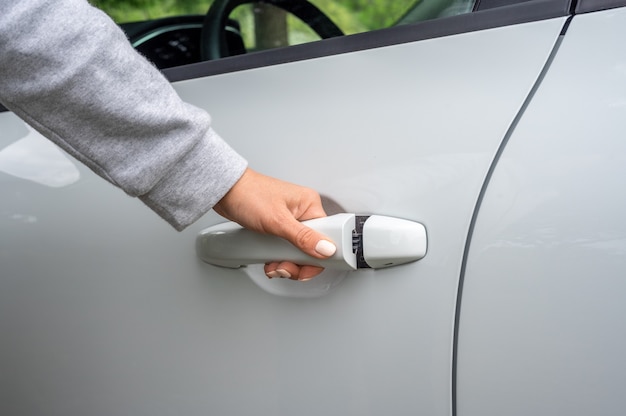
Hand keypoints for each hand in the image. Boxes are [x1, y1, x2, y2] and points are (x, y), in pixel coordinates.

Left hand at [213, 168, 336, 280]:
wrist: (225, 192)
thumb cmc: (248, 195)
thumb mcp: (277, 221)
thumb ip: (302, 237)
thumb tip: (326, 249)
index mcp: (310, 205)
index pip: (328, 236)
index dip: (320, 256)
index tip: (307, 266)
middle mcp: (303, 212)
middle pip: (313, 248)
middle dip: (298, 263)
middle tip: (285, 267)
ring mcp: (291, 221)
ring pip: (299, 252)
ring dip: (287, 264)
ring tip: (274, 265)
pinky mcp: (279, 228)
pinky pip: (286, 249)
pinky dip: (279, 259)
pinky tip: (270, 262)